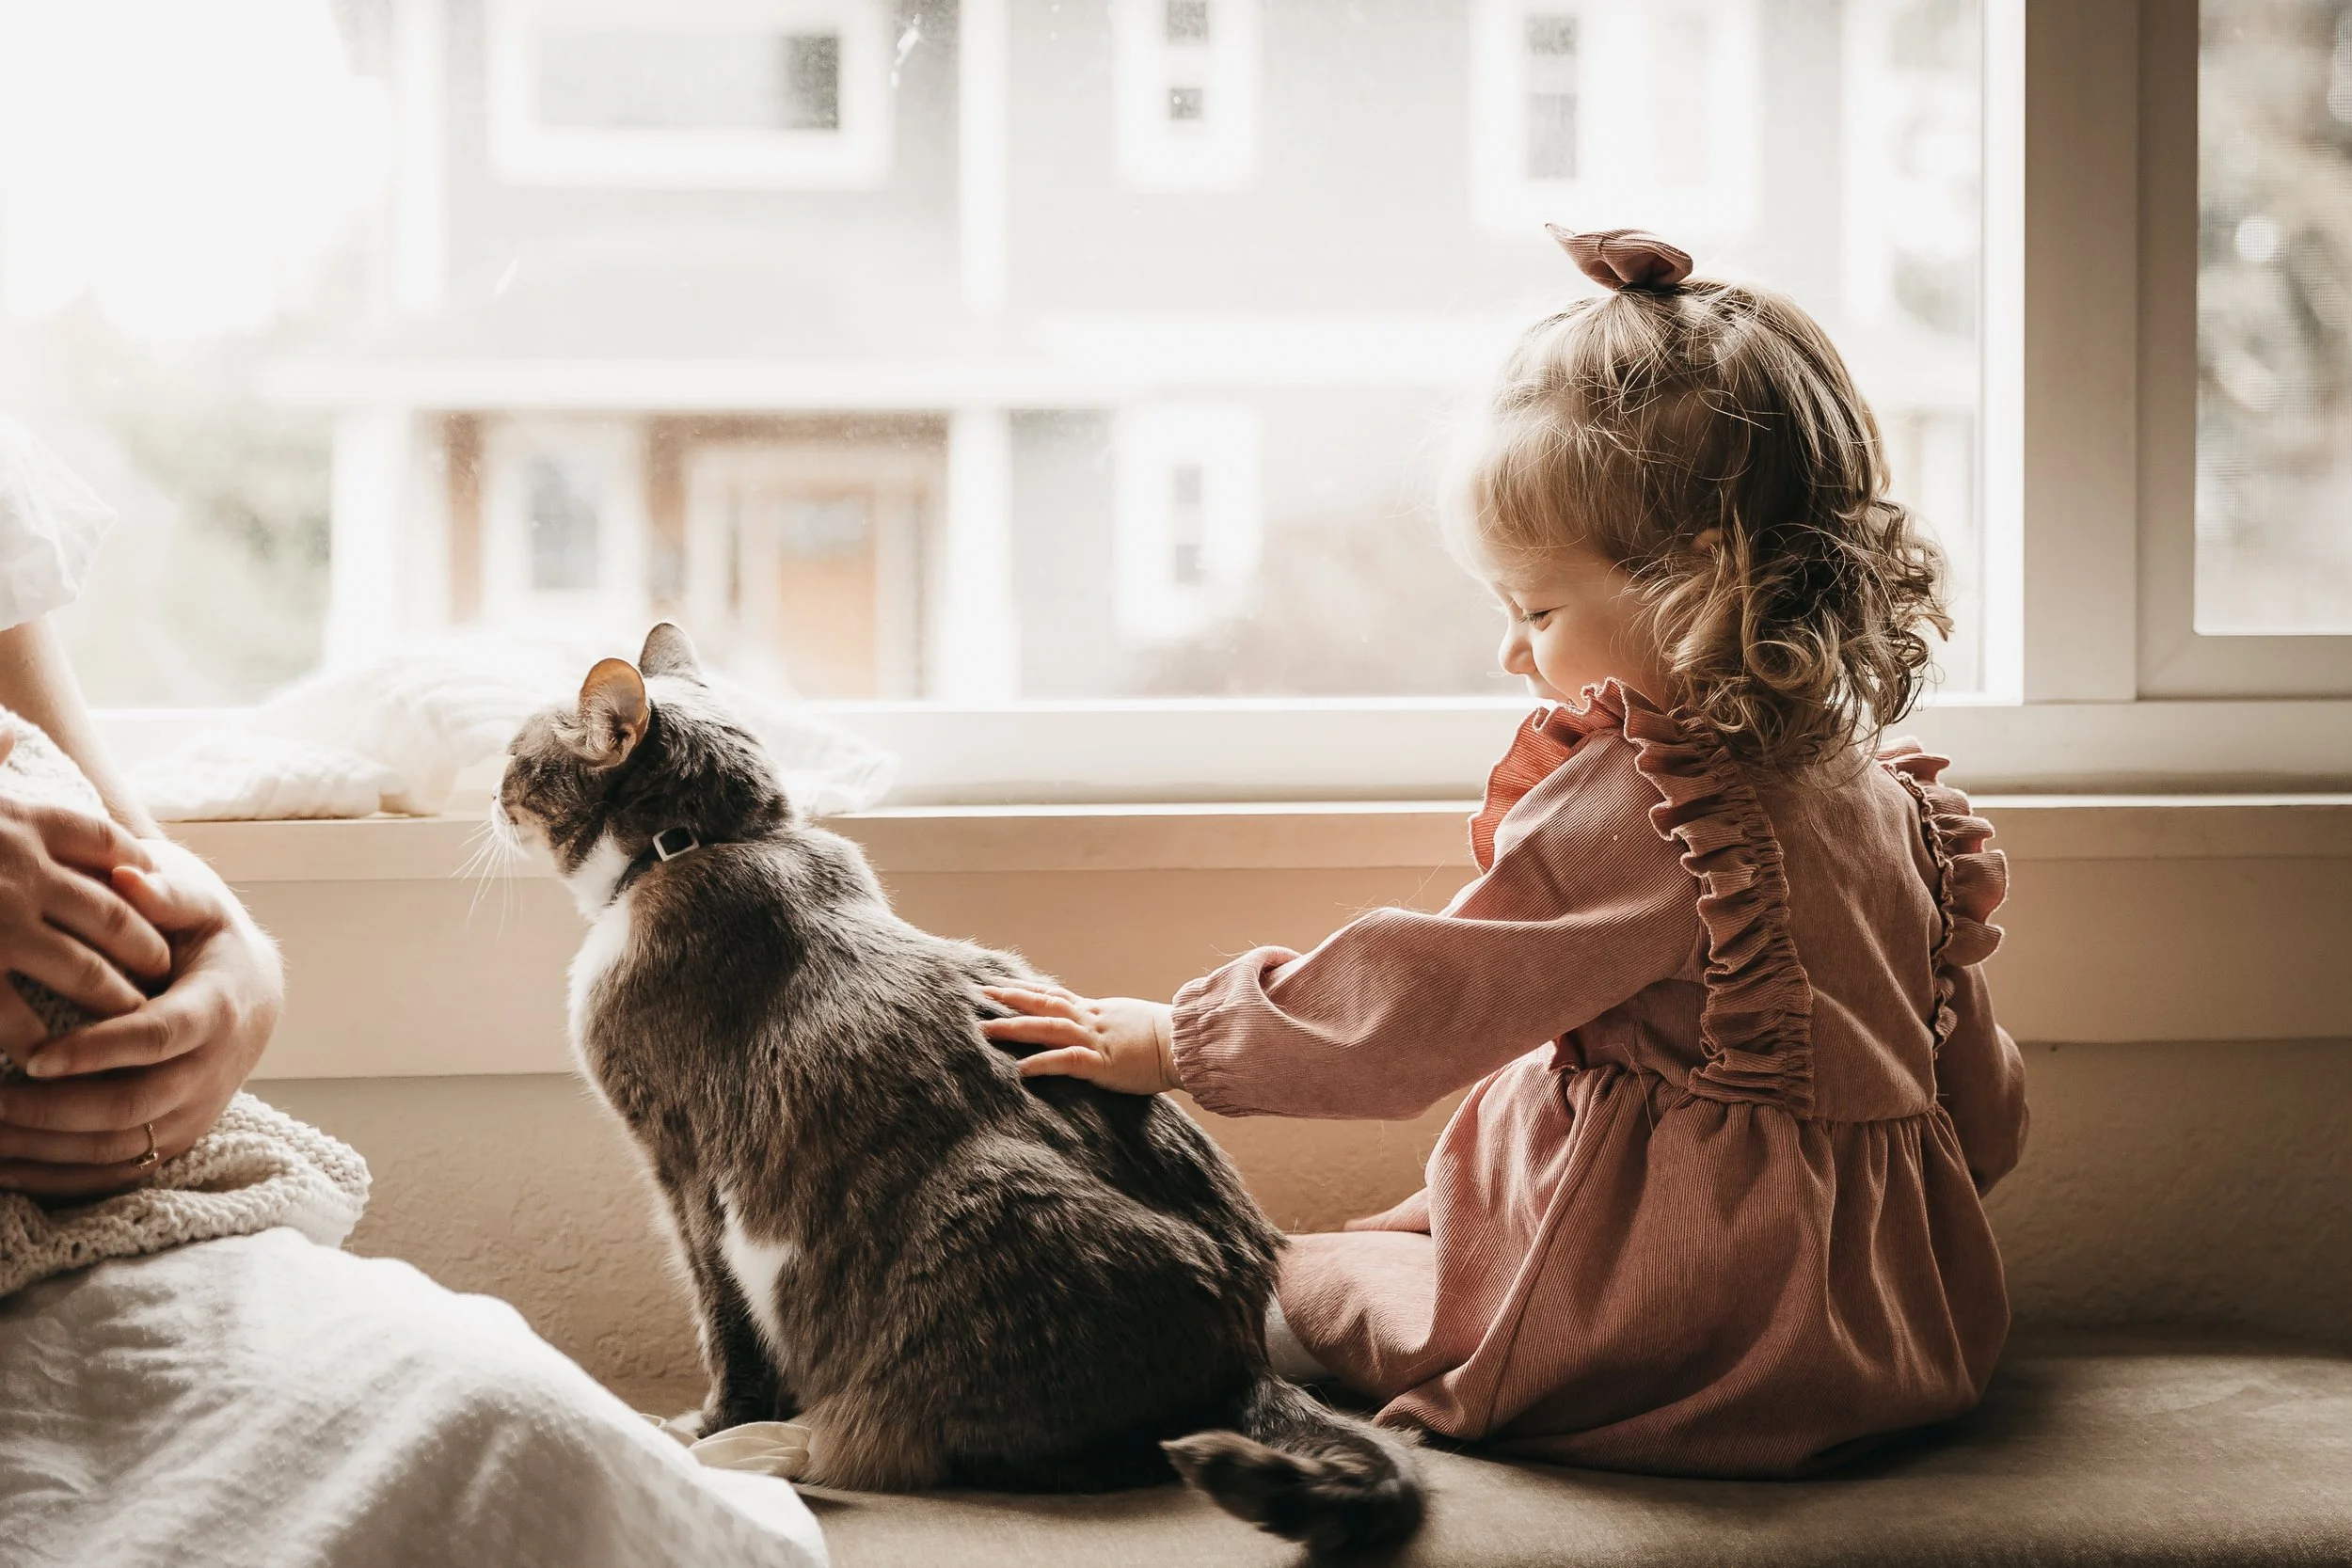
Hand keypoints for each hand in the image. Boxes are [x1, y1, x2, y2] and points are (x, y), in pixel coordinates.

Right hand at [0, 732, 168, 1040]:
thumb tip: (8, 732)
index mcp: (21, 820)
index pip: (108, 844)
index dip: (139, 869)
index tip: (157, 889)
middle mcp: (21, 870)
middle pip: (114, 914)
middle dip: (145, 946)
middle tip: (162, 968)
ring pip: (84, 970)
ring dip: (112, 997)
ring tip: (129, 1016)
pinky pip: (15, 1015)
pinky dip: (38, 1038)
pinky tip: (51, 1055)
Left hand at [0, 839, 282, 1197]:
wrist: (254, 996)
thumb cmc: (209, 939)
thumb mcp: (200, 903)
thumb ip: (167, 889)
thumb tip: (129, 875)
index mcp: (218, 1008)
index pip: (157, 1039)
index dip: (98, 1052)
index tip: (33, 1056)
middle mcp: (212, 1071)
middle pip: (132, 1106)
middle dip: (53, 1111)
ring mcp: (195, 1112)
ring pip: (118, 1149)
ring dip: (45, 1149)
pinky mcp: (174, 1139)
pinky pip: (116, 1176)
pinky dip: (58, 1180)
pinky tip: (6, 1168)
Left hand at [979, 981, 1179, 1095]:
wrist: (1187, 1043)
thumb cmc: (1166, 1038)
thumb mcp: (1131, 1022)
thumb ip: (1109, 1023)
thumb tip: (1097, 1028)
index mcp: (1097, 1011)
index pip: (1054, 996)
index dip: (1026, 990)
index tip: (1001, 986)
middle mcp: (1091, 1020)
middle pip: (1043, 1004)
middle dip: (1010, 999)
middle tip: (980, 994)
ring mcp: (1095, 1040)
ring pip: (1047, 1027)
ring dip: (1015, 1027)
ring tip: (986, 1029)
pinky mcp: (1102, 1063)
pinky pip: (1067, 1060)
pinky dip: (1042, 1062)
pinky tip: (1020, 1068)